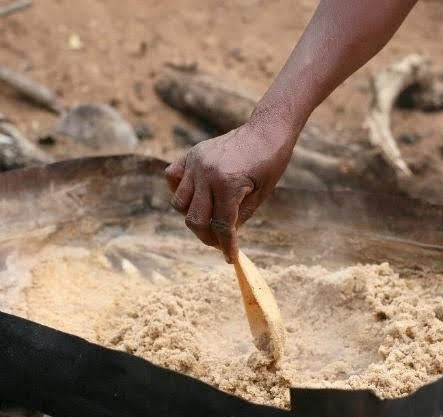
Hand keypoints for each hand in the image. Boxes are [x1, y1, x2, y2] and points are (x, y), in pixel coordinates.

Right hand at [165, 120, 296, 262]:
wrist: (266, 131)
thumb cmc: (270, 164)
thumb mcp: (260, 196)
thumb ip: (238, 217)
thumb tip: (222, 236)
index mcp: (228, 184)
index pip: (221, 226)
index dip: (226, 246)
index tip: (230, 258)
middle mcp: (207, 173)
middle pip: (195, 220)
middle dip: (207, 236)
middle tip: (219, 242)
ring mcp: (196, 162)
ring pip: (179, 203)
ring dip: (193, 216)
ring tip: (209, 218)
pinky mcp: (191, 155)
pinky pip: (173, 177)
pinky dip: (180, 190)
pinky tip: (197, 195)